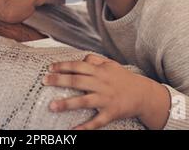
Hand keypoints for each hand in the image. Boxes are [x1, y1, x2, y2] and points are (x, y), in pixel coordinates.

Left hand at [42, 54, 169, 129]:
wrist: (144, 94)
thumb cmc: (123, 79)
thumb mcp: (110, 65)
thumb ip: (95, 60)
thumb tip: (81, 59)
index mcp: (100, 71)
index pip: (78, 66)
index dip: (63, 66)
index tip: (49, 68)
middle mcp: (101, 84)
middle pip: (77, 81)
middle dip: (59, 80)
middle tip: (44, 81)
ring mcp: (105, 99)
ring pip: (84, 101)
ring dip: (67, 104)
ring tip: (52, 106)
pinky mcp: (111, 113)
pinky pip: (97, 121)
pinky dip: (85, 127)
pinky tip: (73, 130)